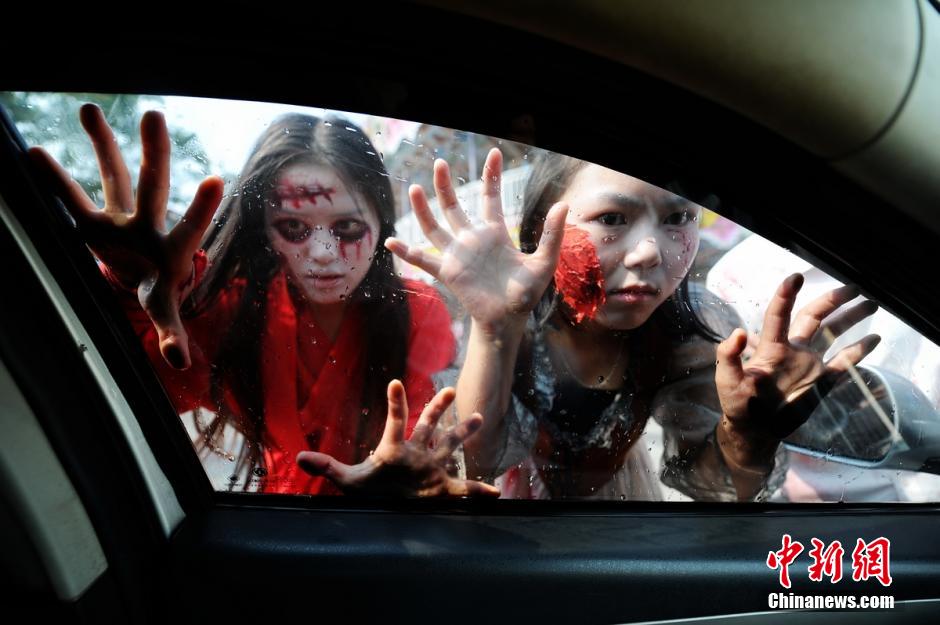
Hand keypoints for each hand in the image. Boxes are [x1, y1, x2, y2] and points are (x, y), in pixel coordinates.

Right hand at [28, 103, 223, 368]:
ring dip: (102, 145)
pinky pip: (70, 198)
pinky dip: (52, 180)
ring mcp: (121, 216)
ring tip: (91, 107)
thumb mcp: (166, 310)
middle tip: (154, 115)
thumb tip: (180, 363)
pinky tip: (30, 150)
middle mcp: (148, 223)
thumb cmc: (159, 289)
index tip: (216, 179)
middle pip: (151, 186)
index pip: (189, 227)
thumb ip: (173, 332)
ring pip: (112, 176)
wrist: (141, 273)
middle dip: (152, 155)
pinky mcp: (93, 220)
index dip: (200, 209)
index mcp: (172, 248)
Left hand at [296, 380, 500, 496]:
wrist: (384, 511)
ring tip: (478, 417)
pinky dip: (480, 492)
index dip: (395, 403)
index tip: (393, 382)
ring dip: (463, 433)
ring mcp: (431, 469)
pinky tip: (496, 493)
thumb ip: (327, 468)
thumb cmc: (368, 493)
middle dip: (438, 408)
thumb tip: (299, 458)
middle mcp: (417, 453)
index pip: (396, 422)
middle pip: (429, 425)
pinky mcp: (442, 488)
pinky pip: (464, 489)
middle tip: (450, 388)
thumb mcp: (347, 481)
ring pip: (451, 446)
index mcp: (394, 449)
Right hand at [384, 148, 567, 335]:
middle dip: (446, 185)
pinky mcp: (448, 272)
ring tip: (415, 188)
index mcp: (495, 233)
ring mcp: (458, 254)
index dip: (491, 175)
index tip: (494, 153)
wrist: (509, 319)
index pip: (490, 197)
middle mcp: (472, 239)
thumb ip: (552, 234)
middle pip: (455, 205)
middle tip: (439, 162)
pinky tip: (391, 241)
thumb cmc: (526, 293)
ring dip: (423, 209)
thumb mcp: (544, 262)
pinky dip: (407, 252)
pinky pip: (424, 259)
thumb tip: (564, 204)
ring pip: (435, 226)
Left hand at [715, 273, 880, 468]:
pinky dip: (859, 351)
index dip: (786, 296)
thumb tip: (738, 331)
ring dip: (851, 319)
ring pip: (833, 334)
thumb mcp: (727, 379)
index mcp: (770, 346)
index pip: (779, 315)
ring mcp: (809, 363)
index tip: (796, 277)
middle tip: (853, 287)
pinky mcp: (821, 381)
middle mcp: (793, 349)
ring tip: (872, 303)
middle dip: (832, 301)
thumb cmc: (737, 402)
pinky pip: (843, 362)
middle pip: (814, 317)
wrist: (755, 429)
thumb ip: (728, 356)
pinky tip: (875, 338)